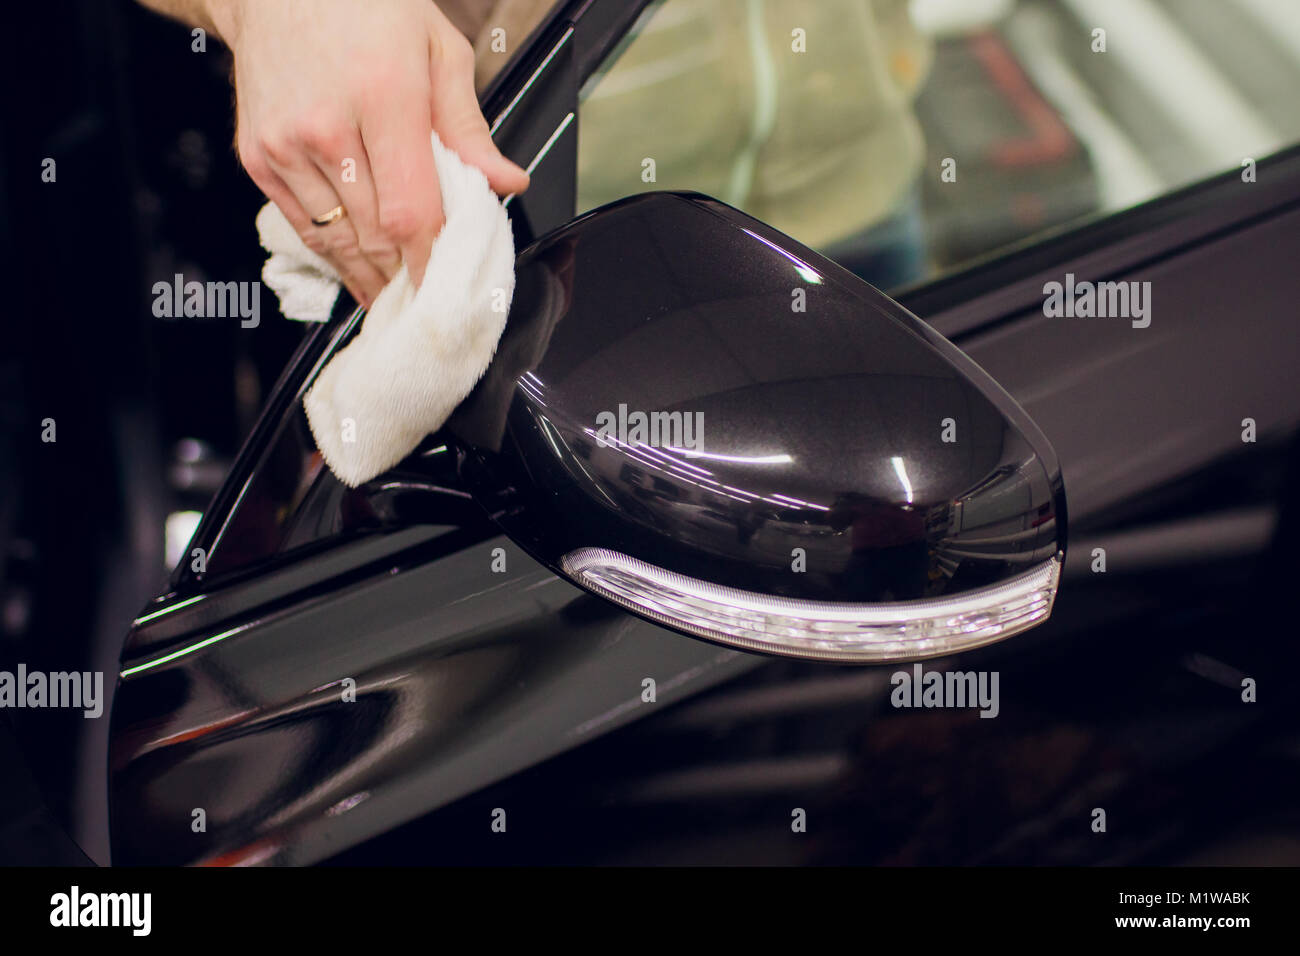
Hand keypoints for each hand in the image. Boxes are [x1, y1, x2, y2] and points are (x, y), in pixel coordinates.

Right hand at [210, 0, 528, 306]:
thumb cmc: (364, 6)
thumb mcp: (438, 51)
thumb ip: (470, 129)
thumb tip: (506, 183)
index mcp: (382, 97)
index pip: (412, 211)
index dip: (432, 262)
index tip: (449, 288)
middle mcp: (325, 126)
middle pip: (376, 235)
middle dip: (407, 274)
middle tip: (432, 294)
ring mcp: (284, 145)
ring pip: (337, 241)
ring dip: (372, 274)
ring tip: (400, 290)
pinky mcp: (258, 157)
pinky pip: (304, 227)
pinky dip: (336, 253)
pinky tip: (361, 268)